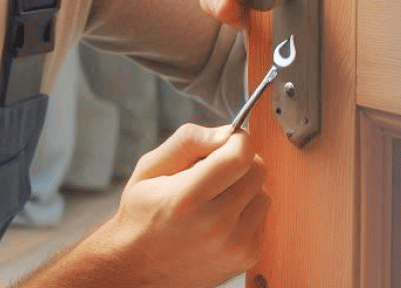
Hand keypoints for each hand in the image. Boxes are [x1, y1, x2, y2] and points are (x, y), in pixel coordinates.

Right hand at [95, 123, 269, 287]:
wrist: (137, 269)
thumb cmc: (141, 215)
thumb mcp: (150, 168)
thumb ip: (188, 141)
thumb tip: (226, 132)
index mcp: (187, 198)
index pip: (239, 156)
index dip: (236, 140)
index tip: (224, 142)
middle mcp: (215, 225)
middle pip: (257, 171)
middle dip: (240, 161)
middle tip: (215, 169)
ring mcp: (234, 245)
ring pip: (263, 193)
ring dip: (244, 188)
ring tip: (214, 197)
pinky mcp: (246, 257)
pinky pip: (262, 217)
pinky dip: (246, 211)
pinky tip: (220, 218)